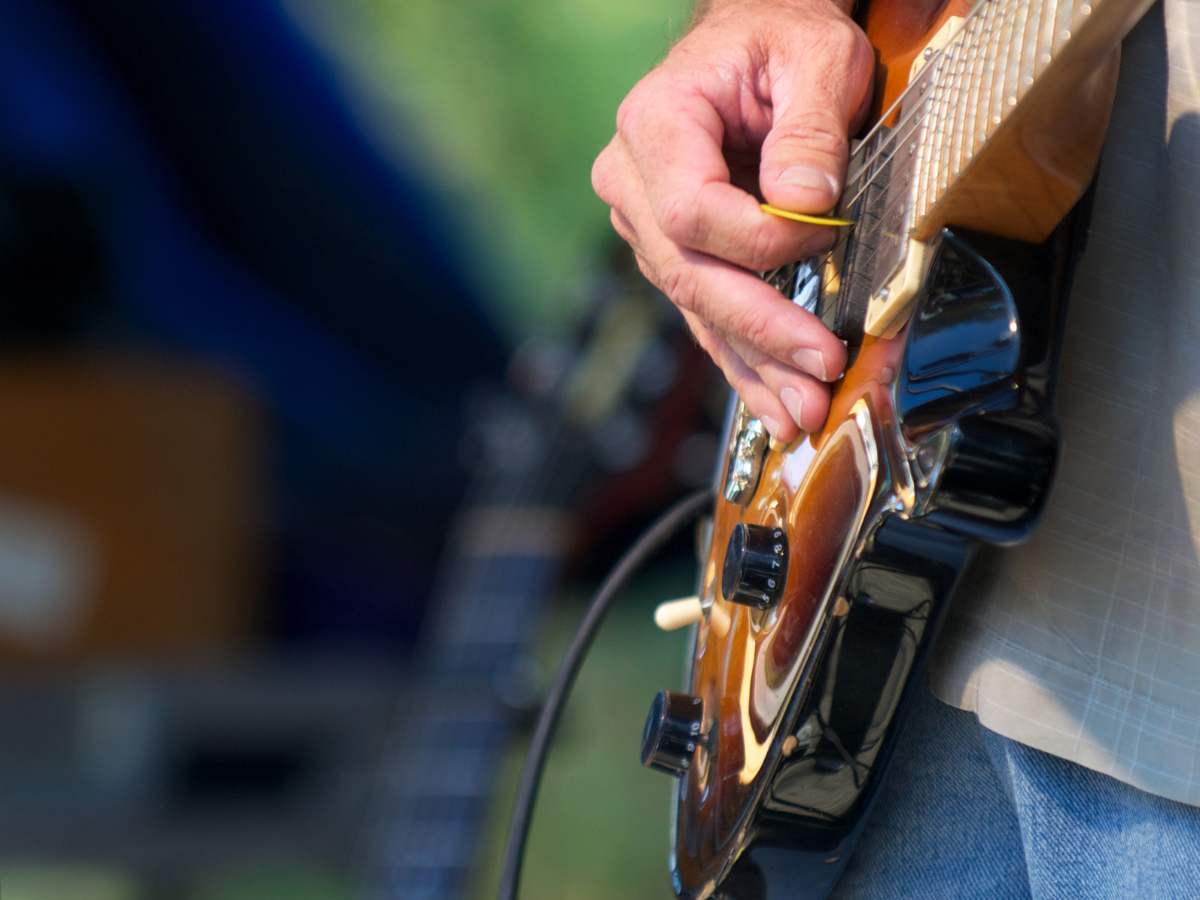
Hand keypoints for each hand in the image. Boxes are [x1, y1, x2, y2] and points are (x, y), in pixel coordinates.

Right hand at [592, 0, 872, 441]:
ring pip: (696, 306)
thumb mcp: (814, 54)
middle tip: (818, 370)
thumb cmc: (779, 38)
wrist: (752, 41)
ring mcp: (646, 222)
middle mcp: (634, 180)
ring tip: (802, 410)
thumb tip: (804, 200)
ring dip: (754, 363)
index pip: (692, 211)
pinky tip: (773, 401)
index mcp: (656, 124)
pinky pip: (704, 312)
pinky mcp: (674, 251)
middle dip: (759, 329)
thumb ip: (809, 124)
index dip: (762, 240)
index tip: (827, 235)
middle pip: (688, 273)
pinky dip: (742, 358)